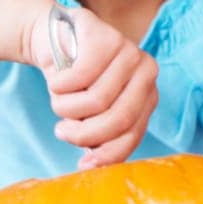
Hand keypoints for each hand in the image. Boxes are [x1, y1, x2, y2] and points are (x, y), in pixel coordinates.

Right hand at [26, 5, 158, 167]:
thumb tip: (90, 166)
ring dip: (66, 108)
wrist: (54, 39)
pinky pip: (78, 78)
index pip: (134, 133)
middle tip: (62, 131)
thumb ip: (99, 139)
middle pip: (119, 119)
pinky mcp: (104, 37)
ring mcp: (129, 50)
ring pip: (95, 100)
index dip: (107, 154)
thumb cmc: (76, 83)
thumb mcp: (92, 115)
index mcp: (149, 93)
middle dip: (84, 134)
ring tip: (59, 101)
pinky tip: (57, 80)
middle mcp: (146, 69)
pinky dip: (59, 87)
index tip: (83, 164)